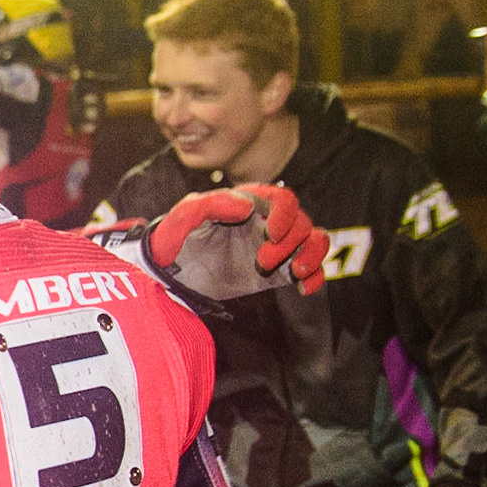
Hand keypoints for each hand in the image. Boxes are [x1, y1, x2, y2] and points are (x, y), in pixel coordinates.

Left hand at [149, 184, 329, 295]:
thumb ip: (207, 205)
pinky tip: (303, 288)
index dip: (284, 214)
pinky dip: (316, 276)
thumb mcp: (180, 221)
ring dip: (311, 254)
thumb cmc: (172, 242)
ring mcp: (275, 247)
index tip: (270, 234)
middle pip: (301, 221)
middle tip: (262, 261)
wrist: (169, 276)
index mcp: (247, 204)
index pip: (283, 198)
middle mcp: (266, 222)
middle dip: (290, 242)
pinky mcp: (278, 270)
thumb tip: (247, 207)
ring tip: (294, 272)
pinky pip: (313, 268)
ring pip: (315, 239)